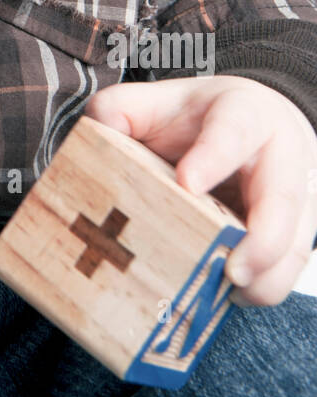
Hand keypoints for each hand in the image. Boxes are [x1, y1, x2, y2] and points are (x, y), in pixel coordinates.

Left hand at [83, 74, 316, 306]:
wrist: (259, 123)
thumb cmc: (202, 119)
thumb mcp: (161, 101)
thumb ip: (123, 109)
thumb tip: (99, 129)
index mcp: (246, 112)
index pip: (236, 128)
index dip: (214, 156)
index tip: (187, 184)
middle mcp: (283, 154)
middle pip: (284, 195)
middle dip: (263, 237)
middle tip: (231, 270)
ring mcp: (299, 195)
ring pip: (297, 238)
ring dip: (268, 274)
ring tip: (230, 293)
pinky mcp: (299, 230)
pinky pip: (291, 264)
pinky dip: (265, 285)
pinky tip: (229, 295)